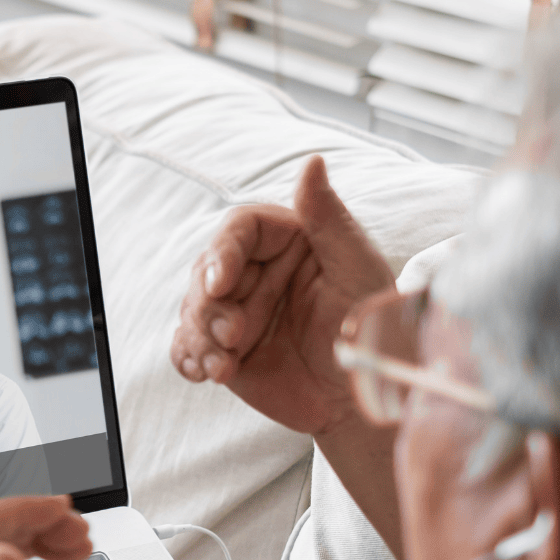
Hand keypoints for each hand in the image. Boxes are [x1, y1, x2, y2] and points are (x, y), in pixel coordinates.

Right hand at [169, 156, 393, 437]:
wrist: (363, 397)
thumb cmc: (371, 328)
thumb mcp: (357, 269)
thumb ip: (329, 218)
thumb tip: (312, 162)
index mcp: (287, 243)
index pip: (239, 229)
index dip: (222, 251)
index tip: (220, 282)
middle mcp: (257, 273)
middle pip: (206, 271)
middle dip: (209, 306)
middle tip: (232, 335)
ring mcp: (237, 312)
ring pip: (192, 310)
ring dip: (200, 336)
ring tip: (224, 365)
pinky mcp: (224, 349)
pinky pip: (187, 346)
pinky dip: (189, 357)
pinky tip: (206, 372)